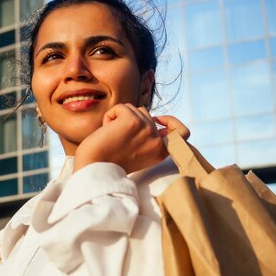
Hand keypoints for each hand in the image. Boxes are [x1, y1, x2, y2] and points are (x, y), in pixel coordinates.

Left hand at [72, 104, 188, 173]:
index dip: (171, 121)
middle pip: (146, 114)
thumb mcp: (137, 150)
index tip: (157, 119)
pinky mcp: (133, 122)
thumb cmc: (108, 160)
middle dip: (129, 120)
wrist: (93, 167)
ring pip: (133, 109)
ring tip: (111, 137)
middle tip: (117, 140)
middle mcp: (157, 142)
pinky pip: (121, 107)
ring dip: (118, 118)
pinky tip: (105, 131)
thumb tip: (151, 116)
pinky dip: (110, 116)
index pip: (182, 133)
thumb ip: (147, 136)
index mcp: (160, 152)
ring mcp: (147, 130)